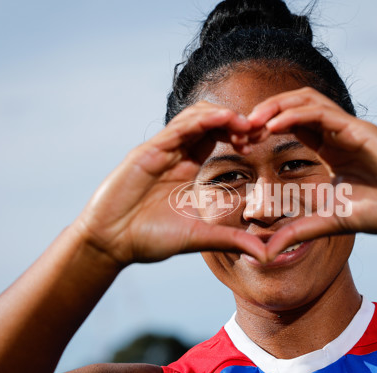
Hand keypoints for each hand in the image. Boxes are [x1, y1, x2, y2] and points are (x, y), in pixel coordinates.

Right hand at [72, 102, 266, 266]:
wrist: (111, 244)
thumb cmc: (149, 239)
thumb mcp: (200, 237)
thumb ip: (231, 240)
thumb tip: (265, 254)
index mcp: (187, 168)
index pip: (217, 137)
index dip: (239, 134)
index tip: (261, 140)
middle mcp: (176, 154)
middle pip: (209, 121)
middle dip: (236, 120)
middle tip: (259, 128)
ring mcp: (161, 151)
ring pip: (194, 117)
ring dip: (222, 115)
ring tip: (245, 124)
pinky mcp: (147, 152)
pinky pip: (177, 128)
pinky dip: (201, 120)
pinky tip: (224, 120)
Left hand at [246, 87, 376, 258]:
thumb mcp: (329, 221)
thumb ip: (298, 230)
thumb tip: (267, 252)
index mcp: (329, 147)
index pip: (291, 125)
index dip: (265, 128)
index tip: (242, 143)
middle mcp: (336, 132)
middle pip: (293, 105)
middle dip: (264, 112)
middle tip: (239, 129)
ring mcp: (347, 128)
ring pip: (305, 100)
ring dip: (275, 106)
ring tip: (252, 122)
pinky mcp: (358, 129)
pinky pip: (321, 112)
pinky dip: (295, 115)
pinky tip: (273, 127)